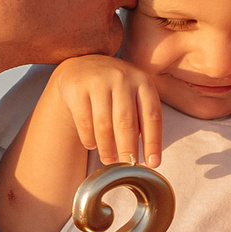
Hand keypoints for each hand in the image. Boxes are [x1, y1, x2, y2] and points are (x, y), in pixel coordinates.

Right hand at [48, 55, 163, 168]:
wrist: (82, 66)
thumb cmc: (115, 88)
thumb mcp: (134, 94)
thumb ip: (142, 118)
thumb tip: (147, 156)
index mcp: (142, 81)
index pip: (152, 115)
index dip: (153, 142)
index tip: (152, 163)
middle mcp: (121, 78)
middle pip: (126, 122)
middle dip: (128, 149)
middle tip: (127, 166)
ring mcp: (97, 82)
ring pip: (104, 125)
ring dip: (107, 148)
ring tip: (109, 160)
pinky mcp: (77, 89)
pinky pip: (84, 122)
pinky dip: (89, 139)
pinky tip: (92, 145)